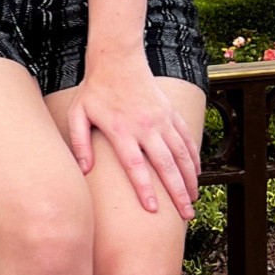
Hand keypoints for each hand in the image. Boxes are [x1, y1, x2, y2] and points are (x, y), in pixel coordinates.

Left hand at [66, 60, 199, 220]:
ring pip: (182, 154)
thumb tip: (83, 170)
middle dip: (178, 193)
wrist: (117, 59)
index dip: (145, 189)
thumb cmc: (94, 90)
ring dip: (190, 179)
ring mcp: (161, 119)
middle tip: (186, 215)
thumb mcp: (78, 114)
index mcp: (121, 130)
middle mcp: (146, 127)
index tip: (154, 210)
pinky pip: (186, 138)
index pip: (135, 166)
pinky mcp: (170, 112)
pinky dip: (194, 157)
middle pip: (166, 165)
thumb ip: (79, 142)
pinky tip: (197, 173)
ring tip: (193, 200)